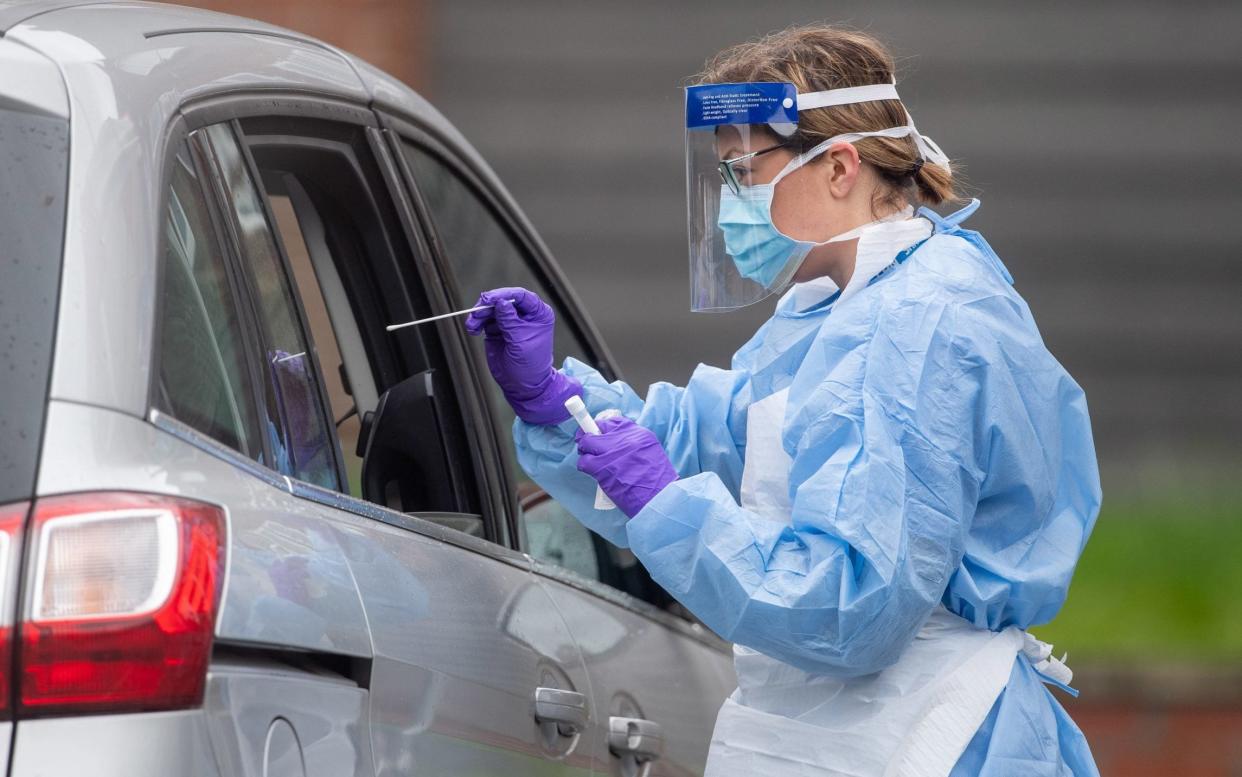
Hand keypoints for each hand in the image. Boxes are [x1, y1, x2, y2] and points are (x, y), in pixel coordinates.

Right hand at [464, 287, 578, 423]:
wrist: (522, 385)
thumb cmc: (530, 365)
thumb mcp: (520, 341)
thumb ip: (510, 320)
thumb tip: (501, 301)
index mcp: (538, 314)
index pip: (521, 296)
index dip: (505, 295)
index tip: (490, 299)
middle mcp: (524, 315)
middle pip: (503, 300)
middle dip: (488, 305)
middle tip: (477, 313)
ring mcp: (510, 322)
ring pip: (491, 309)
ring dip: (479, 314)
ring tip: (472, 325)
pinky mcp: (497, 330)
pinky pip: (485, 320)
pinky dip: (477, 322)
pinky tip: (473, 329)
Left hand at [576, 417, 677, 517]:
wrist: (659, 498)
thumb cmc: (657, 481)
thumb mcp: (651, 452)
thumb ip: (633, 444)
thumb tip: (613, 442)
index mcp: (639, 433)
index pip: (613, 421)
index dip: (602, 428)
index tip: (598, 433)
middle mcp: (624, 438)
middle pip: (596, 429)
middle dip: (589, 437)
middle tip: (588, 446)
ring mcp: (612, 452)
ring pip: (587, 443)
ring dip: (586, 452)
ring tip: (591, 461)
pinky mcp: (602, 468)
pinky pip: (584, 461)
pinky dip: (584, 466)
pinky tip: (591, 471)